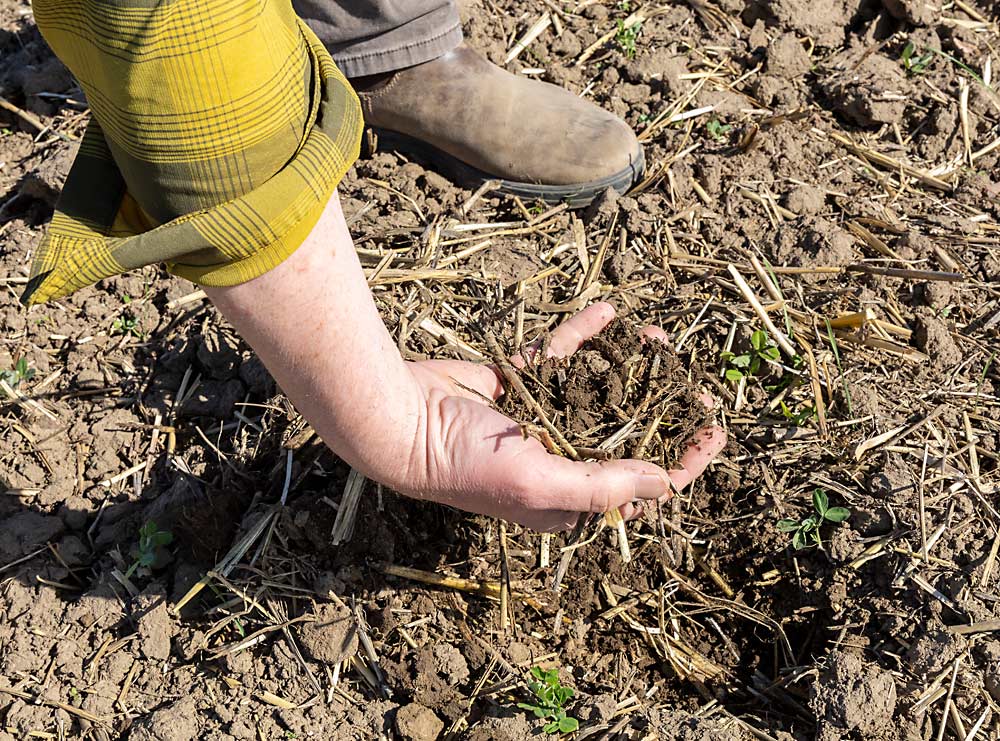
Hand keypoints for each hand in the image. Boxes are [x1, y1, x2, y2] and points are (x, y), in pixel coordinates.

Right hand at [205, 194, 724, 532]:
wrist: (398, 418)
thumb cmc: (464, 464)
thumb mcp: (541, 480)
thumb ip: (605, 483)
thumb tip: (666, 484)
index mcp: (566, 497)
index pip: (638, 484)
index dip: (680, 460)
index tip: (713, 430)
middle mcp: (557, 460)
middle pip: (625, 431)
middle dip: (663, 405)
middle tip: (696, 381)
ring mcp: (538, 421)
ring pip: (597, 389)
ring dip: (628, 363)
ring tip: (657, 335)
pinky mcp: (518, 386)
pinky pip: (560, 359)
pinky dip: (582, 337)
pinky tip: (609, 312)